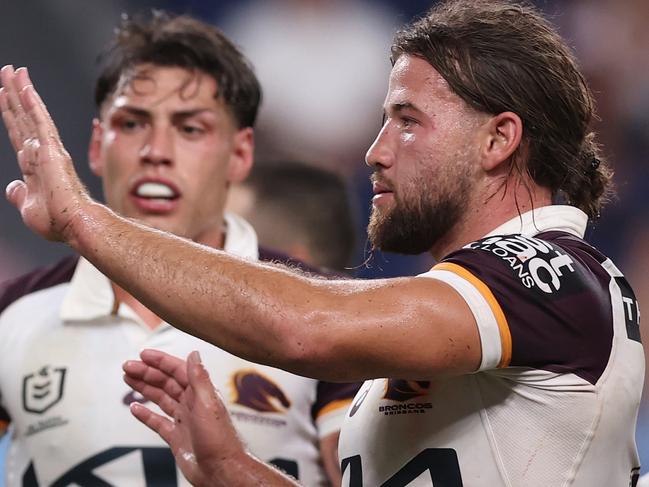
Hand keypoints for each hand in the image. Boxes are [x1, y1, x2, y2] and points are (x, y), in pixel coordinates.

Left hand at [0, 65, 89, 241]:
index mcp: (35, 166)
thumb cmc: (57, 222)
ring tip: (12, 70)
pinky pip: (40, 122)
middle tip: (6, 71)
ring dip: (20, 91)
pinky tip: (24, 87)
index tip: (2, 96)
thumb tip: (13, 187)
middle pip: (23, 118)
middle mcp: (42, 153)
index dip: (10, 114)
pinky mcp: (52, 150)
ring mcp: (48, 149)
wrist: (74, 225)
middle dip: (12, 94)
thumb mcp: (28, 207)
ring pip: (31, 114)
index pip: (19, 133)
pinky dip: (32, 104)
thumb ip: (19, 194)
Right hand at [123, 350, 246, 486]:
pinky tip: (135, 408)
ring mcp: (184, 420)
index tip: (144, 355)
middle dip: (147, 373)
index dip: (161, 361)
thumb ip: (199, 378)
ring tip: (128, 379)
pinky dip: (145, 414)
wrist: (220, 470)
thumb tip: (194, 353)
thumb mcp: (208, 403)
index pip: (178, 370)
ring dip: (144, 388)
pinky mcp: (176, 437)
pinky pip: (158, 422)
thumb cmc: (220, 440)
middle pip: (166, 382)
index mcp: (200, 393)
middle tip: (128, 366)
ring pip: (161, 398)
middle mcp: (192, 403)